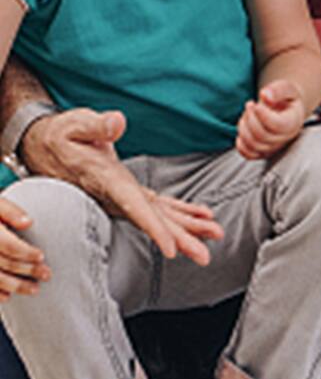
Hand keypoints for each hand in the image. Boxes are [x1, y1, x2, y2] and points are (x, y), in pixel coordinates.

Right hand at [0, 190, 47, 300]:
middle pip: (3, 263)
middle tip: (47, 275)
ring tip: (35, 290)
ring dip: (14, 286)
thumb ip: (11, 212)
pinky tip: (8, 297)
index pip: (8, 245)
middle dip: (27, 270)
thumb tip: (29, 222)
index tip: (42, 257)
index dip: (25, 252)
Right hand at [22, 107, 222, 264]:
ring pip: (159, 217)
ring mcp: (123, 196)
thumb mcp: (75, 125)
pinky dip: (182, 211)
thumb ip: (97, 125)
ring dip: (188, 228)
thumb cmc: (62, 136)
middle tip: (204, 256)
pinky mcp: (129, 192)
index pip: (134, 207)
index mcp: (106, 180)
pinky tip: (202, 216)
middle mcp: (116, 194)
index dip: (154, 228)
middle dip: (179, 239)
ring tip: (215, 235)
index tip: (172, 249)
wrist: (46, 148)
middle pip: (152, 220)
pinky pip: (158, 206)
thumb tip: (117, 122)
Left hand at [235, 80, 306, 160]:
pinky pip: (250, 155)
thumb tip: (264, 95)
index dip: (261, 115)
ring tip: (247, 115)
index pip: (277, 125)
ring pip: (254, 145)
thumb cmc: (286, 98)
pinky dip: (241, 145)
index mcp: (293, 122)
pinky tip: (243, 129)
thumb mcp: (286, 88)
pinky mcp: (264, 152)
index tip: (254, 103)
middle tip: (249, 105)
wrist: (286, 108)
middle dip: (250, 119)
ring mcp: (274, 147)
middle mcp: (285, 138)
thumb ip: (278, 90)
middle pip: (262, 136)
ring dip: (244, 128)